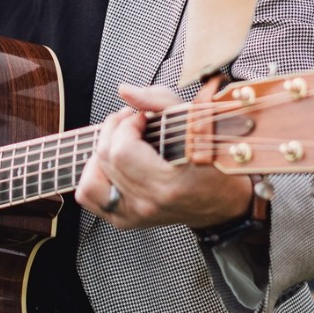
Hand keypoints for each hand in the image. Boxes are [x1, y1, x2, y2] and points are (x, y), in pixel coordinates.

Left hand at [75, 85, 253, 232]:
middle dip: (113, 130)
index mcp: (167, 184)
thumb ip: (158, 101)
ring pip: (90, 180)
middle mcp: (147, 203)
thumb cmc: (215, 164)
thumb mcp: (196, 123)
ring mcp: (134, 215)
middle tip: (131, 122)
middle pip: (105, 159)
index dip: (127, 124)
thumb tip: (125, 91)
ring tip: (120, 143)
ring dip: (100, 154)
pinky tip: (113, 165)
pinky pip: (90, 197)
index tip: (142, 117)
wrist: (224, 204)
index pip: (122, 150)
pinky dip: (95, 175)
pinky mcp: (126, 221)